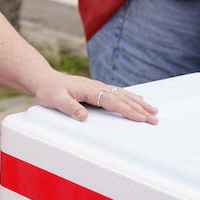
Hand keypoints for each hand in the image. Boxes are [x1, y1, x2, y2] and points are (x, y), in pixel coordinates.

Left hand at [31, 72, 158, 123]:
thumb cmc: (49, 90)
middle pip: (123, 98)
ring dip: (139, 103)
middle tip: (155, 119)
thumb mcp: (55, 100)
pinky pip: (118, 93)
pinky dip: (130, 97)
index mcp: (90, 89)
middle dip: (140, 108)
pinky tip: (138, 100)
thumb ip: (69, 108)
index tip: (141, 118)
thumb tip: (84, 117)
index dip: (128, 110)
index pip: (113, 101)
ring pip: (123, 95)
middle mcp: (97, 86)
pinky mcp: (97, 89)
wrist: (44, 79)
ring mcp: (98, 87)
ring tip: (153, 110)